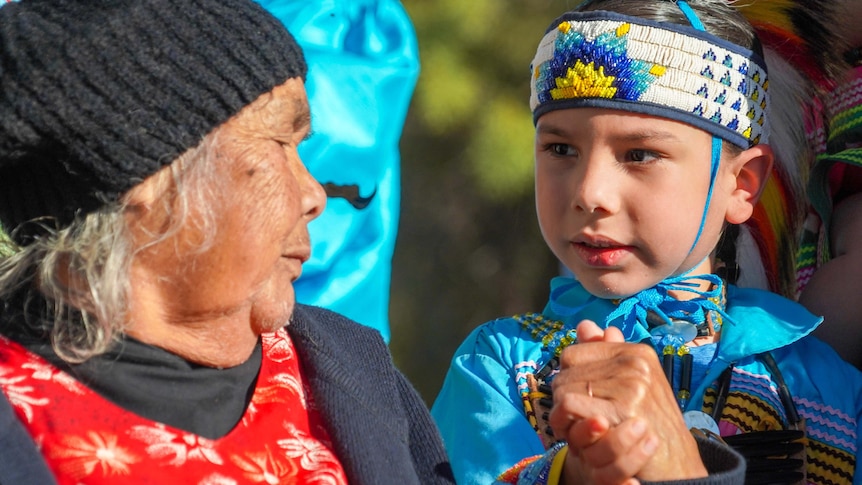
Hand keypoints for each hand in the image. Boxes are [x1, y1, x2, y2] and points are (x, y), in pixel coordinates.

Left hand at [550, 320, 706, 481]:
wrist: (677, 460)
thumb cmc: (650, 422)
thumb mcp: (632, 382)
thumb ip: (605, 354)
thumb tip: (584, 325)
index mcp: (635, 352)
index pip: (572, 354)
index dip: (569, 379)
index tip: (579, 398)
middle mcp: (634, 363)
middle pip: (565, 373)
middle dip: (564, 400)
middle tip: (577, 420)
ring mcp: (630, 384)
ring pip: (564, 390)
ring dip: (564, 415)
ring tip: (581, 428)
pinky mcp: (622, 409)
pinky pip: (571, 404)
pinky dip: (568, 422)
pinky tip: (581, 436)